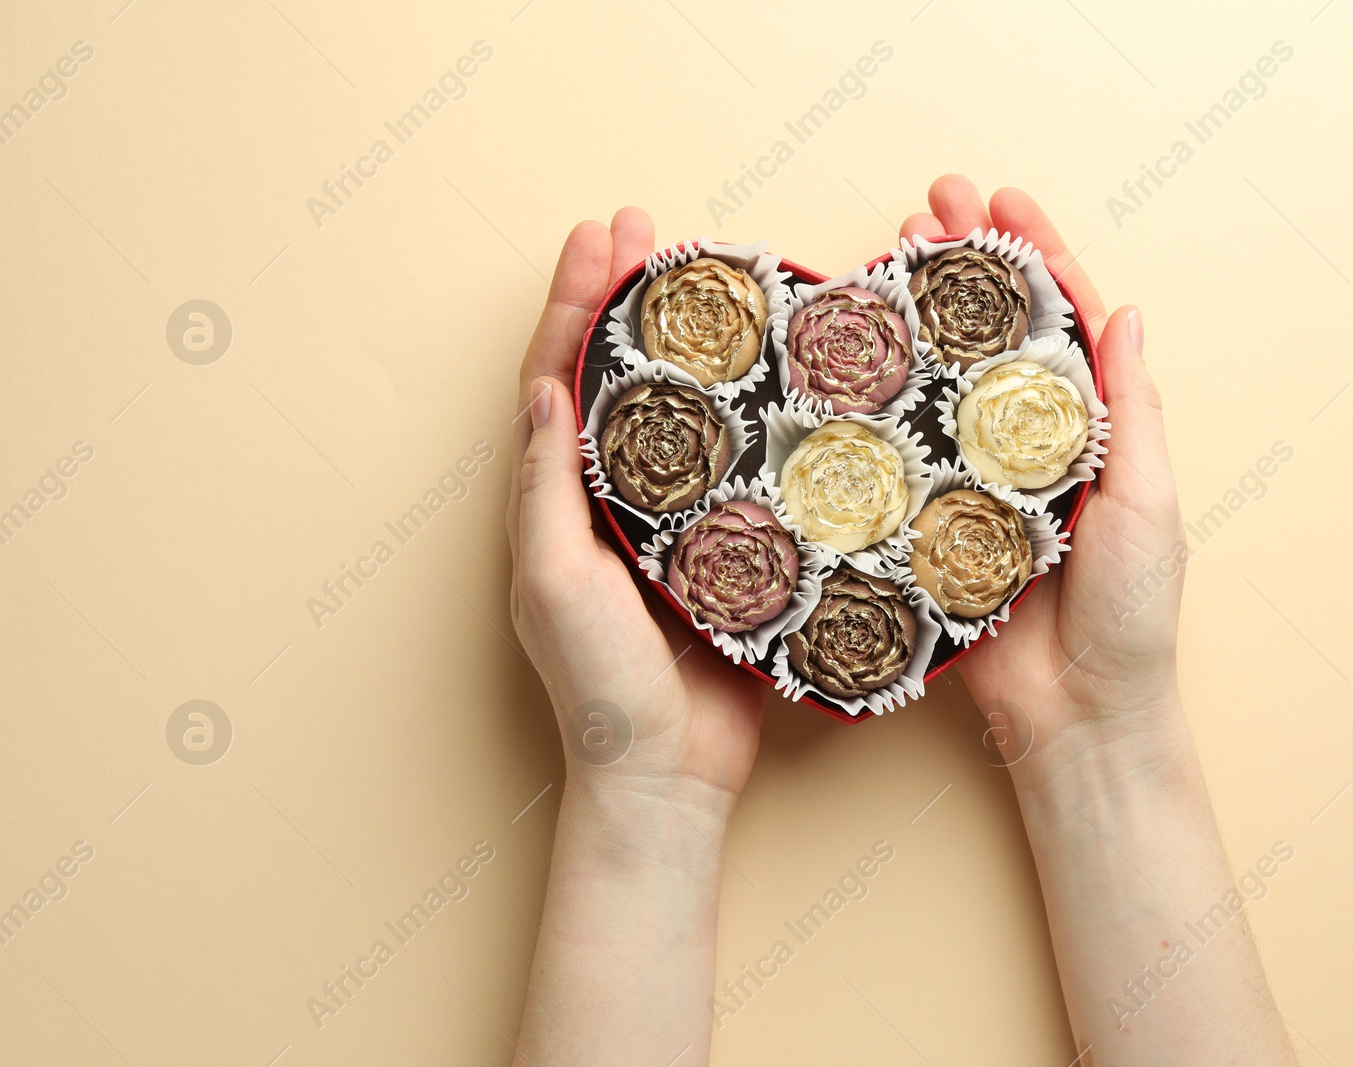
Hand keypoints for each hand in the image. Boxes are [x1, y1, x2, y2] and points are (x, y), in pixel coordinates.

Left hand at [506, 209, 765, 808]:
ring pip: (675, 414)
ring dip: (685, 345)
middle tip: (652, 231)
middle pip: (613, 379)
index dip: (573, 304)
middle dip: (624, 300)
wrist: (667, 776)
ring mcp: (668, 524)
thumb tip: (543, 391)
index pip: (555, 380)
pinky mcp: (724, 550)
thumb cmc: (598, 686)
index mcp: (553, 504)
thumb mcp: (554, 582)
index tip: (603, 238)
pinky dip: (741, 416)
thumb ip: (547, 489)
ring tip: (710, 281)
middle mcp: (607, 503)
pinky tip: (767, 381)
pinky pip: (731, 469)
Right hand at [900, 177, 1186, 754]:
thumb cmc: (1131, 613)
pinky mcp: (928, 521)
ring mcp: (973, 479)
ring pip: (941, 381)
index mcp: (1088, 431)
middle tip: (928, 206)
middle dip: (964, 265)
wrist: (1076, 715)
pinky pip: (902, 454)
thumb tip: (1127, 313)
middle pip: (992, 335)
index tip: (1003, 202)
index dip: (1036, 257)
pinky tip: (856, 359)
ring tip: (888, 256)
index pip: (1064, 324)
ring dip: (918, 316)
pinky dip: (881, 404)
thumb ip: (1129, 409)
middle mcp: (1026, 444)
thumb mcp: (1147, 499)